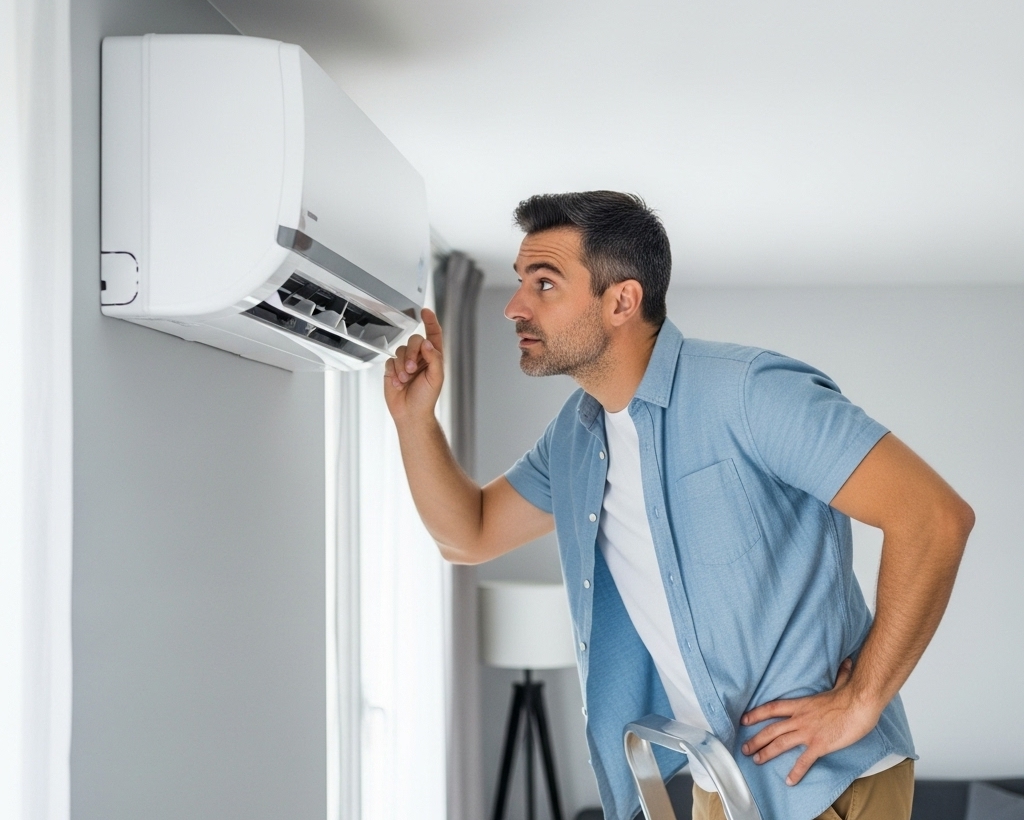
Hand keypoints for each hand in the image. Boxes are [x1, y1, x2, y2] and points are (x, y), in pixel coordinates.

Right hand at [383, 308, 444, 423]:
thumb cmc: (426, 398)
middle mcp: (420, 357)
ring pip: (400, 350)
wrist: (410, 413)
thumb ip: (434, 358)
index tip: (425, 311)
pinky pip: (390, 361)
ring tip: (405, 380)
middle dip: (412, 354)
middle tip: (412, 370)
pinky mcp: (393, 369)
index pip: (433, 334)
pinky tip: (399, 383)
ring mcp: (405, 362)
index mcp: (433, 357)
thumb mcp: (436, 378)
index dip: (430, 321)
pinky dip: (394, 372)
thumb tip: (428, 343)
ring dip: (403, 366)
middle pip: (414, 341)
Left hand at [740, 658, 881, 785]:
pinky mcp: (819, 744)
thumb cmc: (852, 694)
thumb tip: (846, 664)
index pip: (773, 708)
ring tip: (756, 760)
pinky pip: (804, 760)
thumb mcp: (841, 683)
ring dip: (766, 753)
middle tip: (744, 748)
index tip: (744, 719)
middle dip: (756, 739)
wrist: (860, 703)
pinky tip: (789, 781)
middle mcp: (800, 718)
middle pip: (771, 729)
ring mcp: (808, 732)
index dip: (756, 714)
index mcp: (801, 704)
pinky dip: (796, 772)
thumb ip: (840, 676)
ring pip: (780, 743)